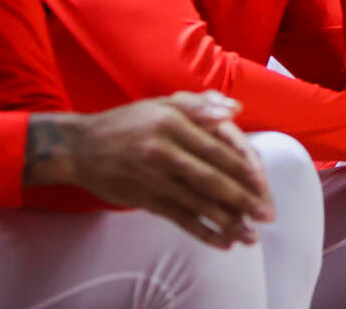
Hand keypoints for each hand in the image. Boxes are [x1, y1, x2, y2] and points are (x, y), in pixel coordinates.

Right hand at [25, 92, 273, 248]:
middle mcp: (164, 150)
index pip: (216, 148)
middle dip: (242, 199)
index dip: (242, 168)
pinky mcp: (145, 199)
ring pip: (197, 203)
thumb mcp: (163, 103)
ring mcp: (153, 177)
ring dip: (227, 221)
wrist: (80, 147)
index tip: (262, 184)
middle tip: (265, 214)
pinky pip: (179, 218)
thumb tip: (236, 110)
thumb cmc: (128, 122)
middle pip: (211, 179)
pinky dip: (202, 231)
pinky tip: (222, 241)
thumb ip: (201, 105)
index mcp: (173, 122)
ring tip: (251, 235)